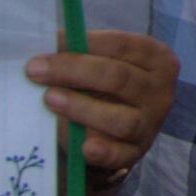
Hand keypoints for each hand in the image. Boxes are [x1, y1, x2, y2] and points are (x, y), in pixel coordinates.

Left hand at [33, 29, 175, 177]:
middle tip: (36, 70)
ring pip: (121, 119)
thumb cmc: (103, 86)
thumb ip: (81, 51)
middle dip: (73, 71)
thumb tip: (47, 39)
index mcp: (156, 59)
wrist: (111, 130)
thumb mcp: (99, 62)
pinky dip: (103, 152)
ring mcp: (150, 125)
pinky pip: (120, 155)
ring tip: (49, 99)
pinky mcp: (135, 153)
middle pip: (118, 78)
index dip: (85, 42)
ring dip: (81, 108)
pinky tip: (84, 147)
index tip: (50, 42)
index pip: (121, 45)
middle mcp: (159, 91)